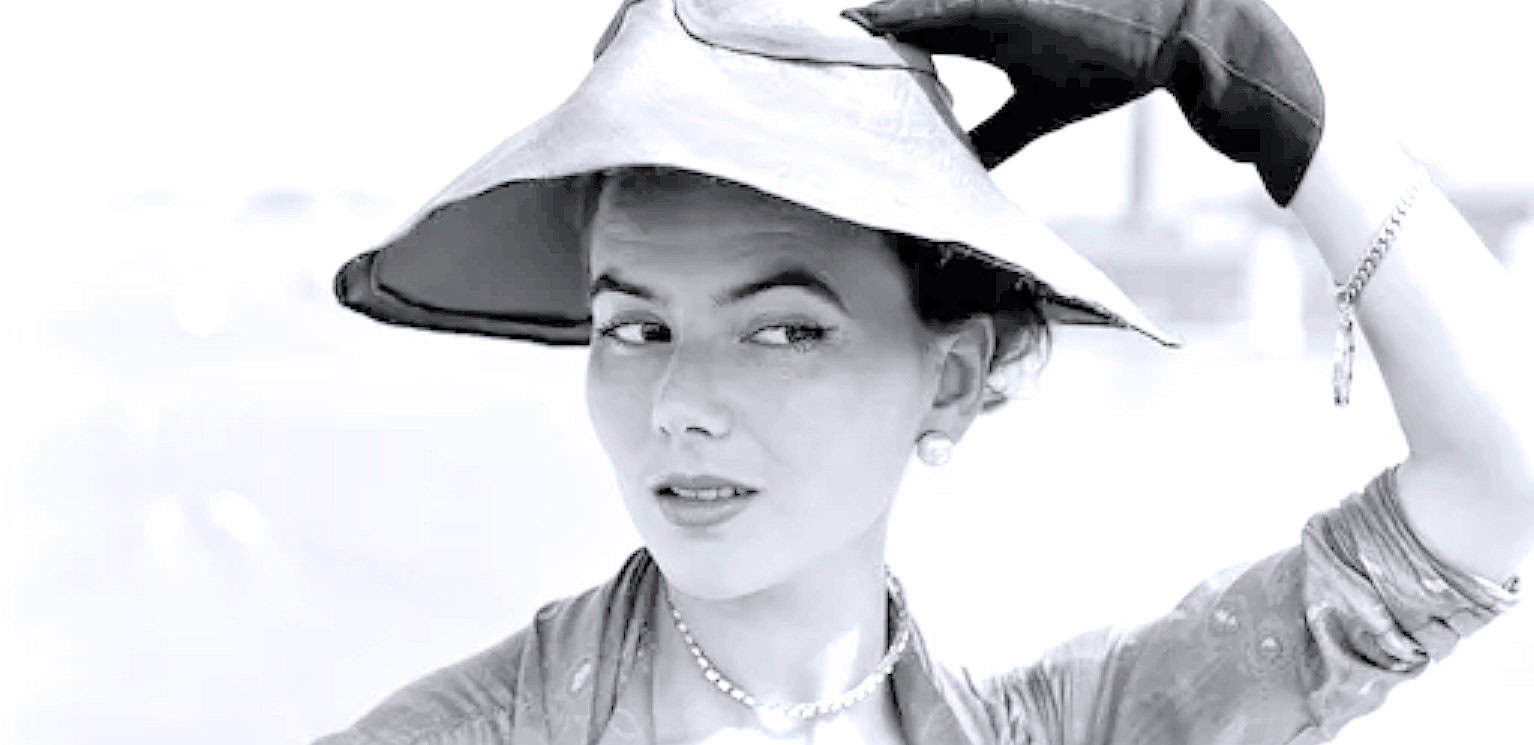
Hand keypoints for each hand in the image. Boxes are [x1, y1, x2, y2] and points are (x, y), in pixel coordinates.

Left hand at [842, 0, 1324, 204]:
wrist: (1178, 29)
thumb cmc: (1111, 59)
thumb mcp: (1039, 106)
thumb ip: (996, 134)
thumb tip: (964, 173)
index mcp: (977, 27)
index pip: (900, 32)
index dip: (855, 45)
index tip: (801, 61)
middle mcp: (973, 9)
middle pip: (891, 16)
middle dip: (841, 30)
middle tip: (762, 37)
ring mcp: (986, 2)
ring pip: (906, 7)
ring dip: (861, 20)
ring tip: (794, 29)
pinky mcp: (1004, 3)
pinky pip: (938, 5)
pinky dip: (898, 14)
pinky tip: (858, 20)